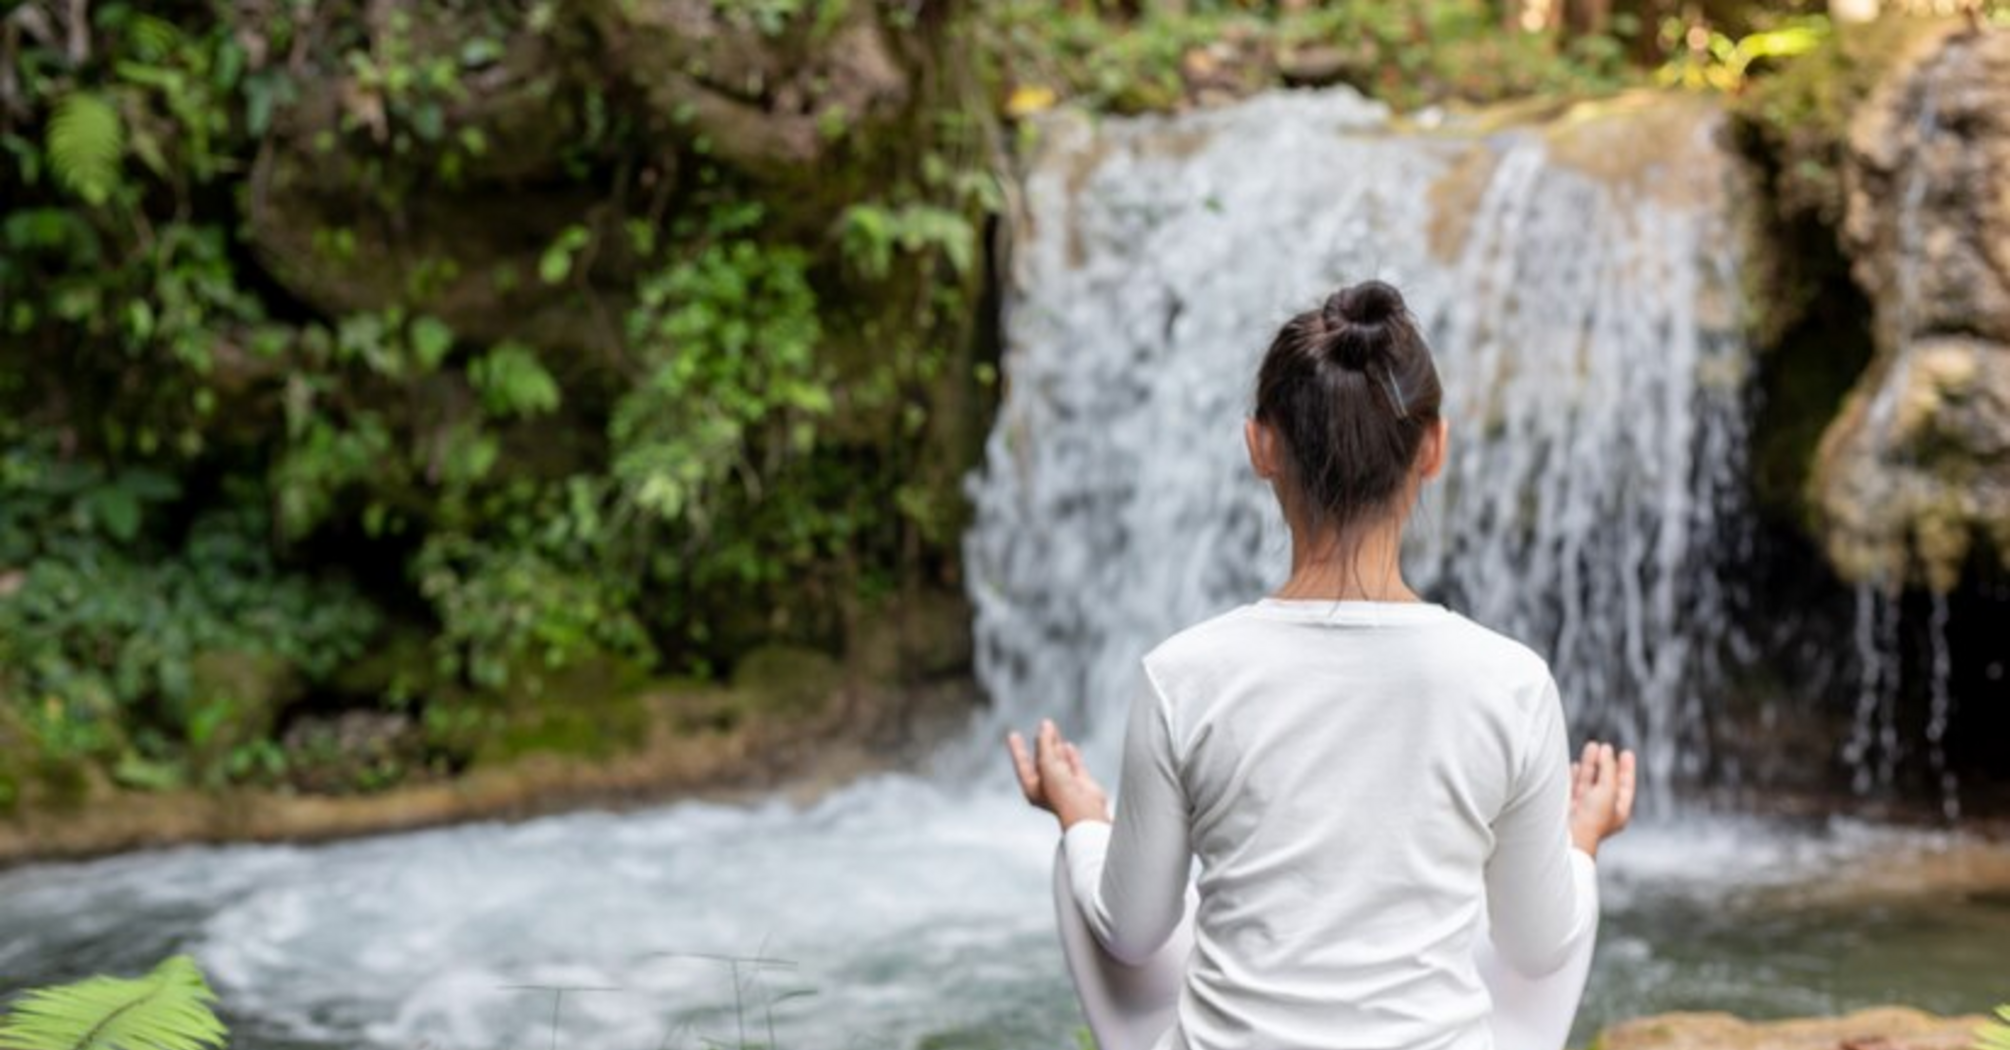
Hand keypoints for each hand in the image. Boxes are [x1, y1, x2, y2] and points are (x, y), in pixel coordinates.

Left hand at [1006, 719, 1111, 829]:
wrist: (1083, 808)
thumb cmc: (1060, 791)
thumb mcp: (1046, 763)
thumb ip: (1044, 743)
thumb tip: (1045, 725)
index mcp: (1032, 787)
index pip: (1022, 763)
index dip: (1017, 748)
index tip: (1013, 734)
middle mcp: (1047, 786)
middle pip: (1042, 759)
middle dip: (1042, 742)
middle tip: (1043, 725)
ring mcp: (1064, 784)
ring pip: (1058, 760)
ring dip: (1055, 744)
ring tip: (1052, 729)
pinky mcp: (1079, 782)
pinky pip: (1073, 764)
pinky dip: (1070, 755)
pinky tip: (1068, 745)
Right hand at [1568, 741, 1635, 857]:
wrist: (1568, 835)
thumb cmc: (1592, 818)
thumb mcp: (1608, 789)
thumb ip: (1608, 768)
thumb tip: (1605, 751)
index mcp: (1619, 812)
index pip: (1626, 786)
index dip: (1627, 769)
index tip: (1626, 752)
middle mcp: (1602, 811)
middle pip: (1606, 781)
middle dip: (1605, 763)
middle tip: (1605, 747)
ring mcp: (1584, 809)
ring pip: (1589, 782)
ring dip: (1590, 764)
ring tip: (1592, 747)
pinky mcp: (1567, 807)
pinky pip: (1573, 787)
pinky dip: (1575, 775)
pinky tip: (1575, 765)